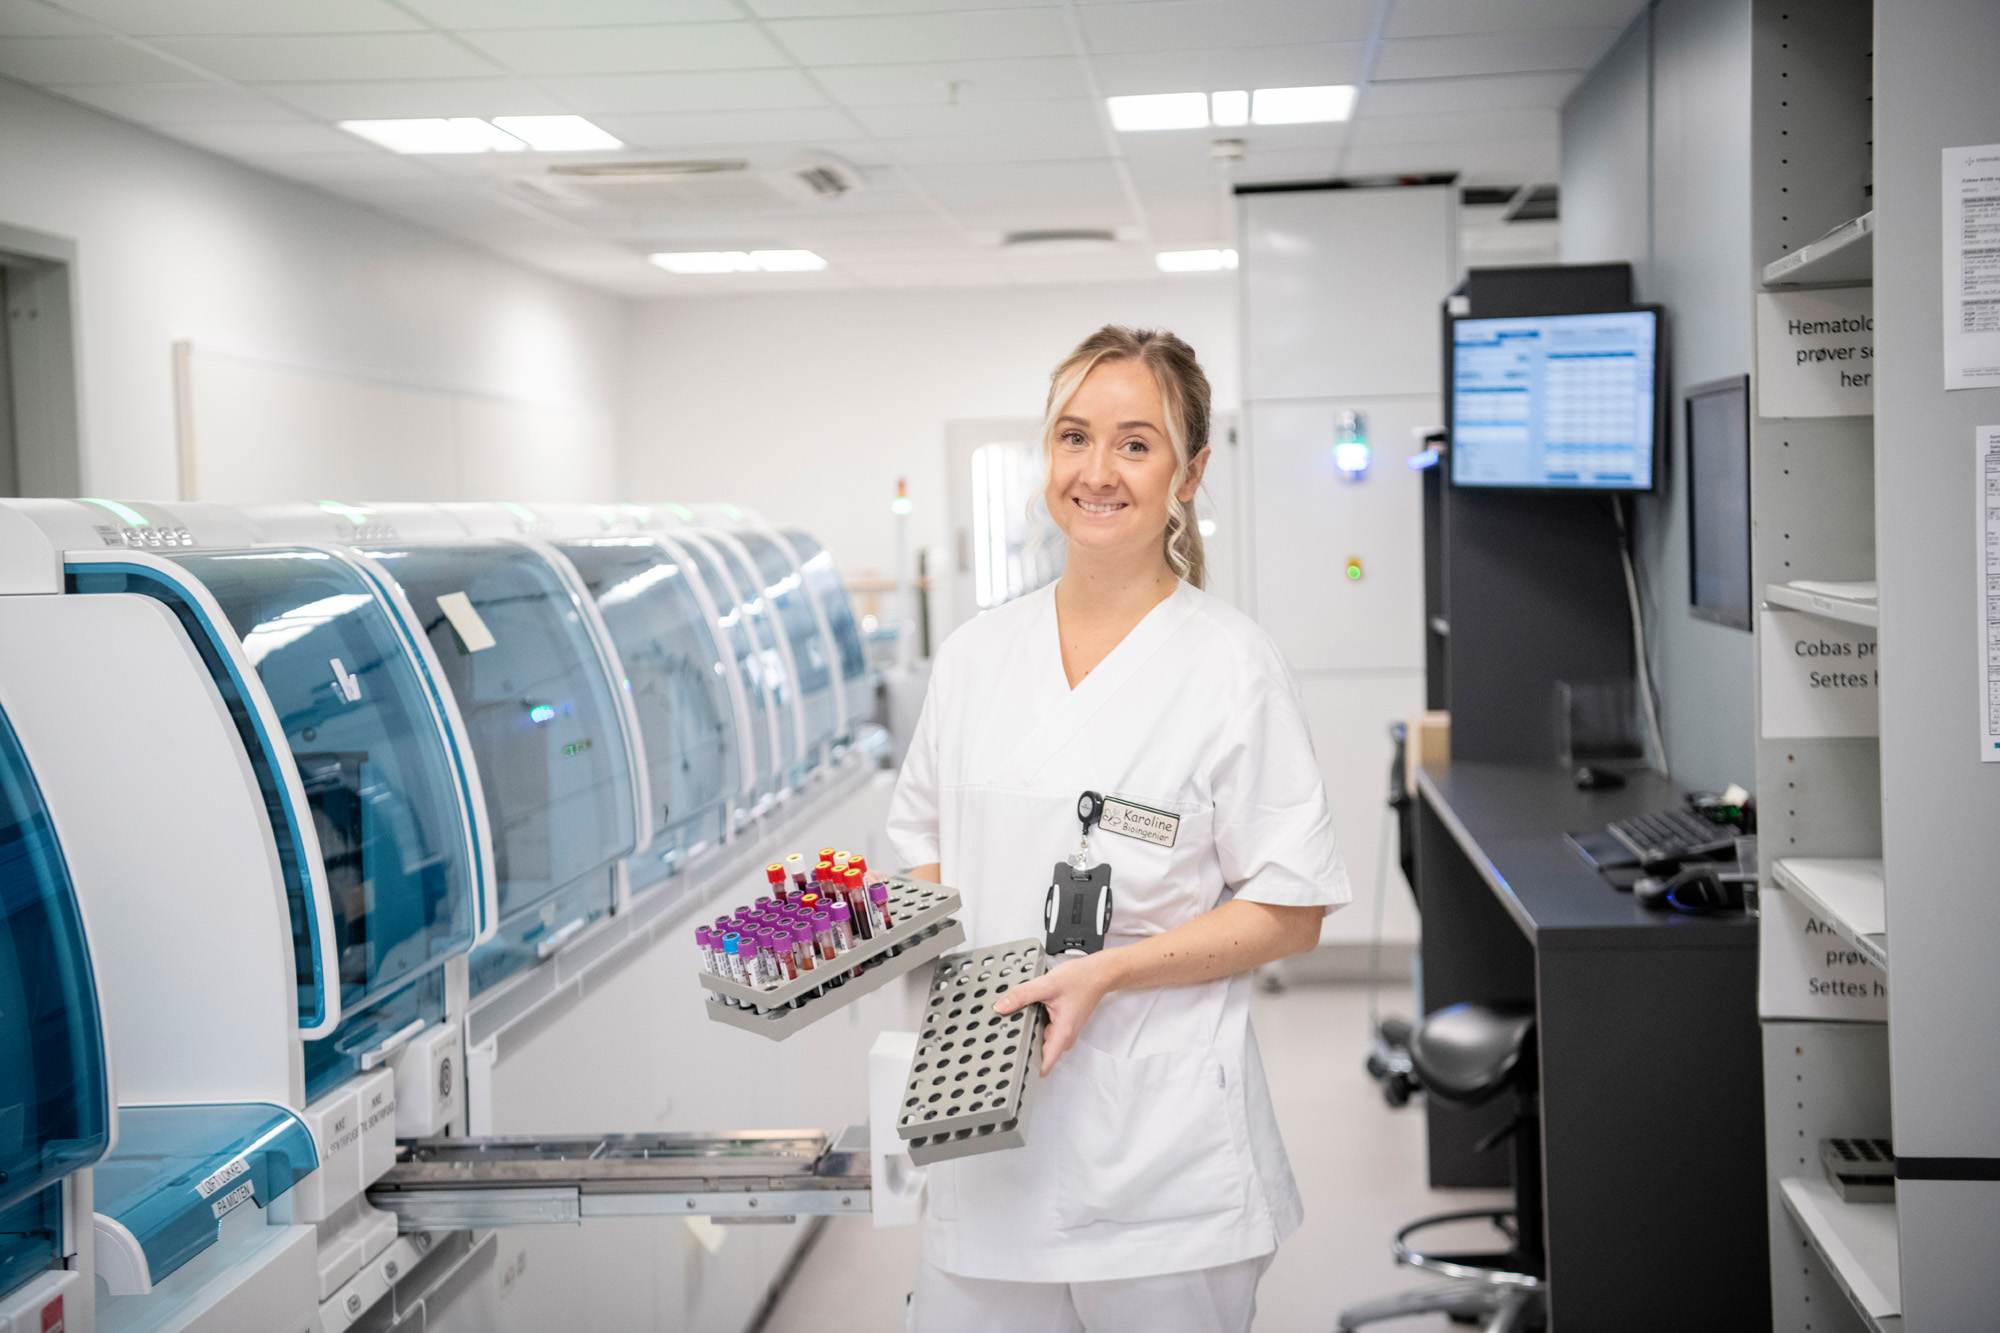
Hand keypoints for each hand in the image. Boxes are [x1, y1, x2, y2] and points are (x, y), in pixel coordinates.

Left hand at [993, 952, 1116, 1076]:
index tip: (1009, 1066)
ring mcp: (1063, 1032)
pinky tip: (1030, 1011)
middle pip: (1037, 1053)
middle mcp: (1064, 1037)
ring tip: (1017, 1017)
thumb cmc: (1081, 980)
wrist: (1098, 973)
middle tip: (1004, 1033)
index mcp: (1062, 1034)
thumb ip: (1022, 995)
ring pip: (1039, 1040)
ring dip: (1027, 1032)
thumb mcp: (1047, 984)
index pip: (1043, 1065)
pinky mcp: (1062, 1025)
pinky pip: (1043, 1031)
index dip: (1026, 1068)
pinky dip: (1034, 1023)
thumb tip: (1001, 1006)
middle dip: (1021, 1045)